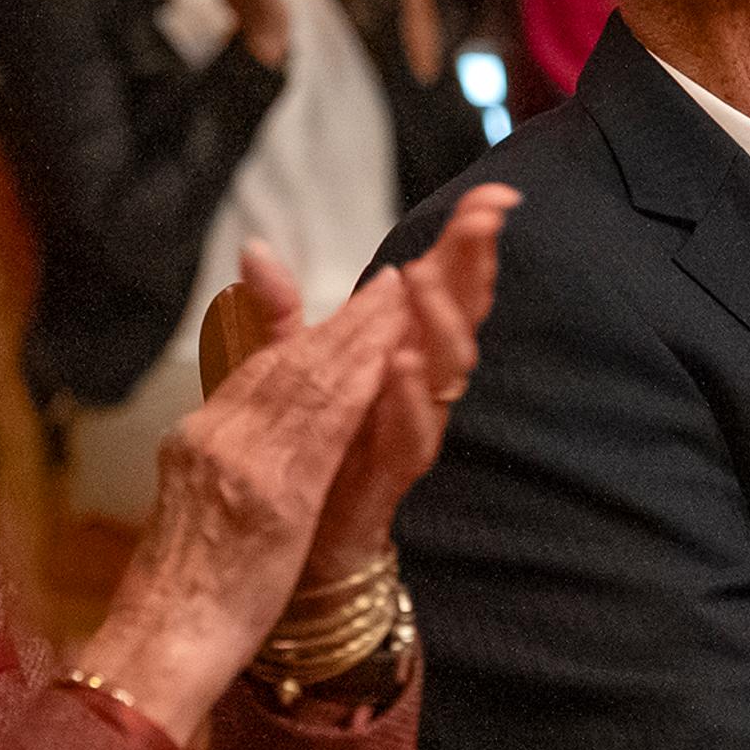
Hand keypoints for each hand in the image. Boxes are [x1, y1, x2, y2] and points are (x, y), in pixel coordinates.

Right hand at [76, 268, 426, 742]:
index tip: (353, 304)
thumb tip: (232, 444)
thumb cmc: (177, 594)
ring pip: (307, 382)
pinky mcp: (270, 498)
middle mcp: (214, 438)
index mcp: (197, 442)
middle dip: (344, 320)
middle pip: (287, 365)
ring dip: (358, 336)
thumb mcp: (196, 512)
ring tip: (398, 298)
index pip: (261, 373)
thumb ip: (221, 462)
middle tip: (390, 279)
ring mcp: (239, 463)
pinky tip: (387, 360)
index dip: (310, 332)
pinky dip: (356, 386)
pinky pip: (321, 428)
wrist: (156, 642)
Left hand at [223, 184, 516, 588]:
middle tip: (483, 220)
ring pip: (446, 372)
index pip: (442, 287)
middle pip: (458, 317)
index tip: (493, 195)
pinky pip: (412, 437)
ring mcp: (408, 432)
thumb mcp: (289, 373)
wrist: (298, 553)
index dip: (466, 243)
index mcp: (398, 355)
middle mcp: (416, 389)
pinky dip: (409, 400)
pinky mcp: (391, 477)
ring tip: (426, 280)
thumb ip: (282, 314)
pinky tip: (404, 366)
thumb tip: (256, 248)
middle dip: (472, 267)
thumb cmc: (311, 461)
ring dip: (438, 323)